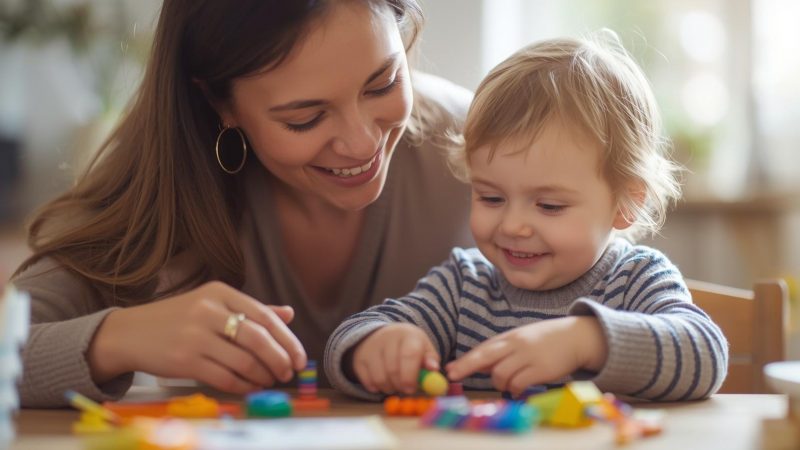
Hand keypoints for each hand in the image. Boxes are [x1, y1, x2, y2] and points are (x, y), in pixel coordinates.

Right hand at [88, 281, 306, 393]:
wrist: (129, 333)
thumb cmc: (177, 318)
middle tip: (289, 372)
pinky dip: (244, 385)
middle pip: (258, 338)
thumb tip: (289, 314)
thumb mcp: (212, 304)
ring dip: (263, 375)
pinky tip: (250, 387)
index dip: (287, 339)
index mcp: (219, 292)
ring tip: (270, 380)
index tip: (299, 357)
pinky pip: (225, 377)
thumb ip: (251, 309)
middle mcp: (208, 311)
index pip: (265, 316)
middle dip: (280, 359)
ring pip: (244, 361)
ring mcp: (195, 336)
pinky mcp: (184, 361)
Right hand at [351, 323, 439, 394]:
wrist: (382, 336)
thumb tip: (433, 368)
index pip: (409, 355)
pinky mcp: (359, 358)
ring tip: (395, 383)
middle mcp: (388, 337)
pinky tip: (382, 380)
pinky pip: (368, 382)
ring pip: (380, 378)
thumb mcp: (423, 347)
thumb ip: (431, 359)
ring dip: (389, 388)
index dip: (411, 375)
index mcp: (408, 334)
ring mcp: (371, 347)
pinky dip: (376, 387)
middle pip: (393, 369)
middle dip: (400, 385)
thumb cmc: (408, 346)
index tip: (412, 389)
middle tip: (406, 389)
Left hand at [445, 317, 606, 396]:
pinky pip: (518, 383)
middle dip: (466, 366)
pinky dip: (515, 389)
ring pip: (500, 374)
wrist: (575, 337)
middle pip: (485, 356)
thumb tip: (478, 365)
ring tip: (509, 384)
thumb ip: (501, 352)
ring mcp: (528, 356)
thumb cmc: (545, 340)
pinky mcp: (540, 369)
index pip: (483, 349)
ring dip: (500, 384)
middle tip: (454, 376)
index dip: (465, 360)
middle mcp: (516, 344)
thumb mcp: (521, 340)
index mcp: (509, 337)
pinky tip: (519, 390)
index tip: (450, 369)